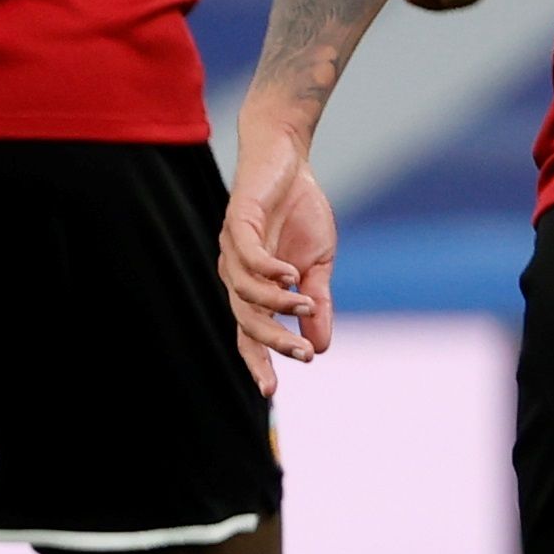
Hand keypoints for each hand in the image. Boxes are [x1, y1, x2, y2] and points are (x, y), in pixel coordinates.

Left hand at [219, 119, 336, 397]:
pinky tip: (290, 277)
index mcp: (253, 288)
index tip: (271, 392)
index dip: (258, 361)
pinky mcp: (237, 224)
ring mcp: (232, 250)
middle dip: (272, 342)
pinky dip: (267, 270)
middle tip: (302, 357)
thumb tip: (320, 347)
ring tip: (307, 305)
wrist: (287, 161)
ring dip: (279, 304)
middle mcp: (236, 274)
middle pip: (245, 320)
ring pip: (246, 292)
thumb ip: (316, 305)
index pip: (249, 333)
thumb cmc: (299, 213)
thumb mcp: (318, 265)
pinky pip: (247, 255)